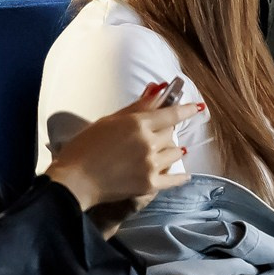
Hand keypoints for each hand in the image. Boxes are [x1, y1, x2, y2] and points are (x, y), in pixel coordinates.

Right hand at [45, 83, 195, 213]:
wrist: (75, 180)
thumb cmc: (85, 147)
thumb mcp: (109, 121)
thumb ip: (137, 106)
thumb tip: (158, 89)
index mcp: (138, 124)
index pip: (171, 114)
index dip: (186, 110)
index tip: (198, 107)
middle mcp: (148, 143)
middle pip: (171, 133)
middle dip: (165, 131)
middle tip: (156, 133)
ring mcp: (151, 165)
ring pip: (175, 153)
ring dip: (171, 150)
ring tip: (161, 151)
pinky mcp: (149, 185)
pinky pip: (174, 179)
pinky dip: (180, 177)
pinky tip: (185, 175)